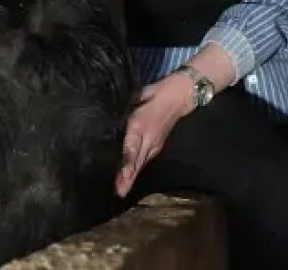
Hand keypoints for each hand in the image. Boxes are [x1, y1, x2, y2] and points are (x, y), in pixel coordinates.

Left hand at [114, 74, 194, 197]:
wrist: (178, 98)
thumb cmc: (155, 94)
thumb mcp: (139, 96)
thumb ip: (125, 105)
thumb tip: (108, 109)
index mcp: (140, 126)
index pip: (132, 148)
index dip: (128, 162)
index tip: (124, 174)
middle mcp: (147, 139)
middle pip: (136, 161)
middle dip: (128, 177)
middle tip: (120, 192)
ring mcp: (154, 144)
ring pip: (141, 163)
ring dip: (132, 177)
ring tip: (122, 190)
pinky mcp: (157, 146)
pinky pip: (145, 160)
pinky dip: (137, 170)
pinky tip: (130, 178)